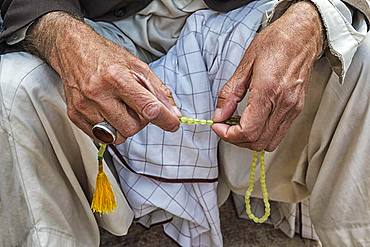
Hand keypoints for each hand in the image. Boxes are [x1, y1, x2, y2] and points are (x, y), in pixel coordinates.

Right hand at [27, 12, 179, 143]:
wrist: (73, 50)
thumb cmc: (106, 57)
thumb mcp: (137, 66)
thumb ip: (158, 91)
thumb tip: (173, 113)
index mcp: (116, 77)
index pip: (147, 107)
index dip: (165, 119)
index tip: (172, 123)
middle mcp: (98, 93)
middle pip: (132, 127)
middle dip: (140, 122)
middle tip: (136, 107)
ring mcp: (84, 106)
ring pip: (116, 136)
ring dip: (124, 127)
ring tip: (120, 108)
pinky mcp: (74, 115)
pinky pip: (100, 137)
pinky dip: (110, 129)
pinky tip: (108, 112)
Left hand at [212, 2, 323, 150]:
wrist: (302, 35)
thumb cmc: (276, 43)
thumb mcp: (245, 64)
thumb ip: (230, 93)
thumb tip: (220, 114)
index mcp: (268, 91)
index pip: (248, 131)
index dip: (228, 135)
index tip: (218, 126)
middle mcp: (284, 104)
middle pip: (258, 142)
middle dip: (236, 139)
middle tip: (224, 127)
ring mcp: (293, 109)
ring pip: (269, 143)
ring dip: (249, 140)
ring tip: (237, 125)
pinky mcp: (297, 110)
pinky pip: (279, 134)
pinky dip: (262, 134)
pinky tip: (253, 121)